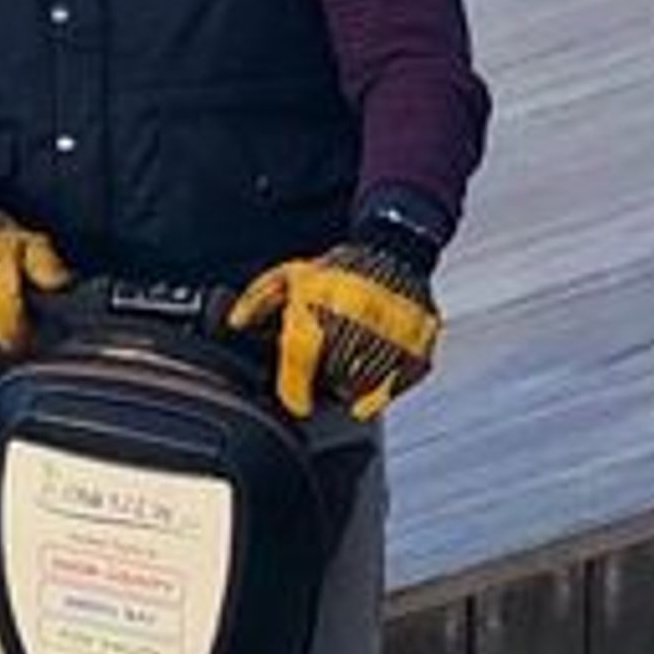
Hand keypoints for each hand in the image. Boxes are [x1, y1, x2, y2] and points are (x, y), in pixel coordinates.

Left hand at [229, 231, 440, 420]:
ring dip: (352, 389)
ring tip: (347, 371)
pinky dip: (383, 391)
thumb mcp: (291, 276)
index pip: (301, 359)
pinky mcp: (419, 346)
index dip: (294, 390)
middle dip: (325, 384)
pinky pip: (397, 386)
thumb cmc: (339, 269)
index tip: (296, 402)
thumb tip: (234, 324)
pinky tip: (373, 378)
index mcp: (322, 300)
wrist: (395, 251)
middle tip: (323, 377)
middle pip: (334, 379)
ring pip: (366, 388)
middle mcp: (359, 316)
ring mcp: (394, 332)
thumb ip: (258, 300)